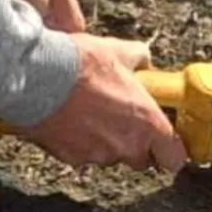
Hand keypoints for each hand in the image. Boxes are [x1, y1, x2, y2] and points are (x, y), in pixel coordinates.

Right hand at [22, 34, 188, 171]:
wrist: (38, 78)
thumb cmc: (81, 65)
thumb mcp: (117, 51)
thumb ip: (138, 58)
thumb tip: (143, 60)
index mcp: (146, 123)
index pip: (174, 158)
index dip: (171, 152)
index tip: (167, 144)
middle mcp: (126, 146)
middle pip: (141, 160)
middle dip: (136, 145)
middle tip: (125, 122)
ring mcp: (97, 155)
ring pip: (109, 156)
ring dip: (105, 142)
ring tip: (90, 116)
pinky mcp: (71, 158)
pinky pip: (82, 155)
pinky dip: (79, 143)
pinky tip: (70, 121)